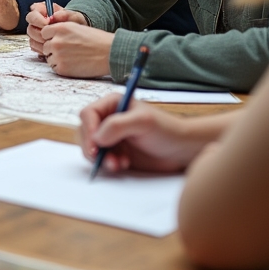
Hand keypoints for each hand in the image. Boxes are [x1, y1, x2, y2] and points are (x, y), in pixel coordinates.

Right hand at [25, 2, 79, 52]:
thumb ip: (65, 14)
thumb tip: (54, 15)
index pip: (32, 14)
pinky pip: (35, 47)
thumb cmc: (75, 24)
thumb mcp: (74, 17)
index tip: (47, 23)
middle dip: (39, 33)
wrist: (78, 36)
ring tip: (53, 42)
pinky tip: (51, 48)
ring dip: (41, 42)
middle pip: (30, 28)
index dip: (37, 19)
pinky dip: (42, 49)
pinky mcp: (38, 43)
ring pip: (32, 39)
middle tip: (50, 36)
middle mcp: (37, 22)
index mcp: (42, 11)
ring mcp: (36, 33)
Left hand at [40, 22, 113, 77]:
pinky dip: (61, 67)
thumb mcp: (77, 28)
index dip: (51, 37)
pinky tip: (73, 64)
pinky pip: (54, 68)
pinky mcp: (62, 69)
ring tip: (72, 58)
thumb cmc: (97, 40)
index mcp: (60, 28)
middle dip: (53, 49)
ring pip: (49, 58)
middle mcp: (56, 41)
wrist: (110, 54)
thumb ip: (61, 31)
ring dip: (57, 59)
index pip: (44, 32)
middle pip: (45, 46)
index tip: (58, 40)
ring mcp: (58, 56)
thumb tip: (48, 36)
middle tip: (68, 51)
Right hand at [78, 94, 200, 173]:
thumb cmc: (167, 130)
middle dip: (92, 146)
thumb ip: (117, 126)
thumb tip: (97, 137)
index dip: (89, 129)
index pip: (88, 114)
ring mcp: (111, 136)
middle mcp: (108, 119)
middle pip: (86, 131)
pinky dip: (108, 163)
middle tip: (100, 158)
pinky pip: (102, 158)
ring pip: (92, 147)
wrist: (182, 150)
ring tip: (116, 164)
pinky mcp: (116, 151)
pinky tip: (123, 165)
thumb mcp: (143, 122)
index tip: (95, 144)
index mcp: (112, 104)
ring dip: (100, 157)